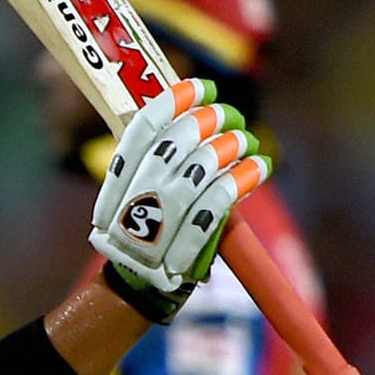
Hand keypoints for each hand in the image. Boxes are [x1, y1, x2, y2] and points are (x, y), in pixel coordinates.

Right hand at [89, 79, 271, 322]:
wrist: (135, 288)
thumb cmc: (142, 233)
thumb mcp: (132, 194)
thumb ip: (156, 163)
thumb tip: (195, 119)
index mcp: (118, 181)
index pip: (141, 129)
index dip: (172, 103)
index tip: (199, 86)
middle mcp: (134, 198)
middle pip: (170, 147)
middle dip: (202, 122)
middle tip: (224, 112)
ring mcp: (158, 223)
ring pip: (197, 171)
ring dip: (225, 148)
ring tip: (243, 138)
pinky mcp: (184, 246)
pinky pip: (217, 204)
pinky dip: (240, 181)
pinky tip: (257, 167)